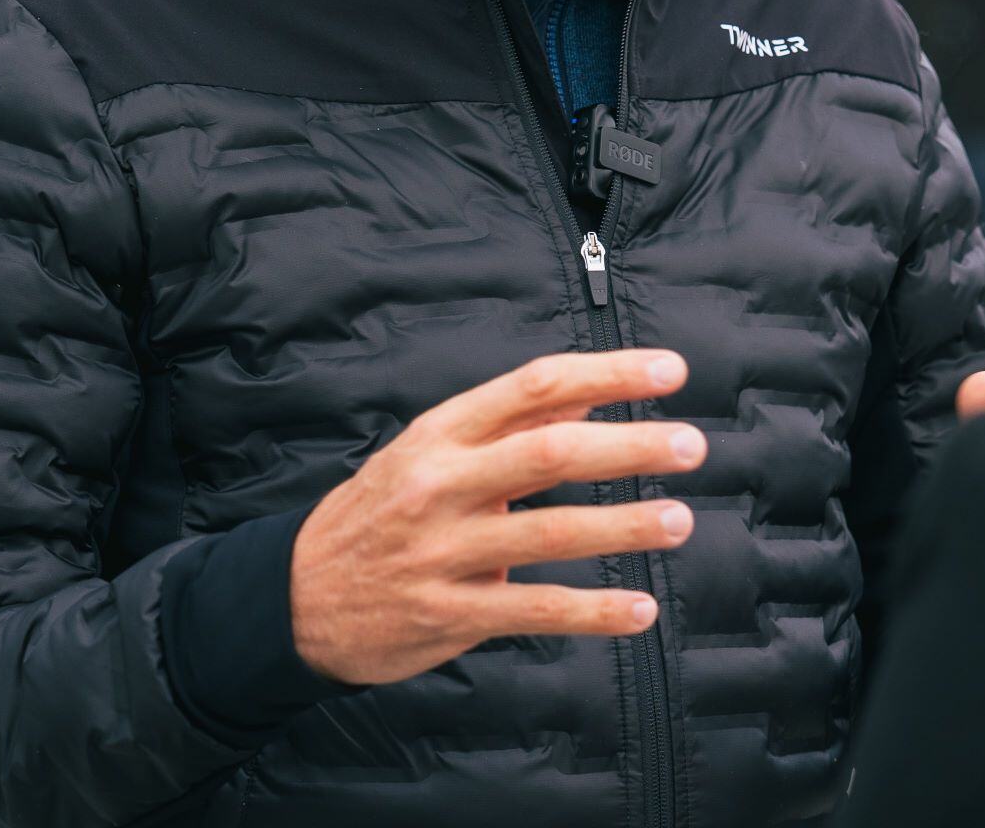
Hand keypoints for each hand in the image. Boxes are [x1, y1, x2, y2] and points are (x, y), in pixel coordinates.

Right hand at [290, 348, 704, 685]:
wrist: (294, 597)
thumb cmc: (379, 510)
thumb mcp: (432, 450)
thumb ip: (510, 425)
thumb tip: (588, 394)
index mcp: (442, 432)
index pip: (535, 385)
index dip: (607, 373)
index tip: (668, 370)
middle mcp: (442, 484)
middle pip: (549, 452)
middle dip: (628, 445)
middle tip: (691, 443)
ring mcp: (444, 552)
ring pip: (549, 533)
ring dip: (623, 527)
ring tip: (679, 520)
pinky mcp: (449, 614)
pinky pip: (534, 611)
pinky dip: (593, 612)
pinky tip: (641, 609)